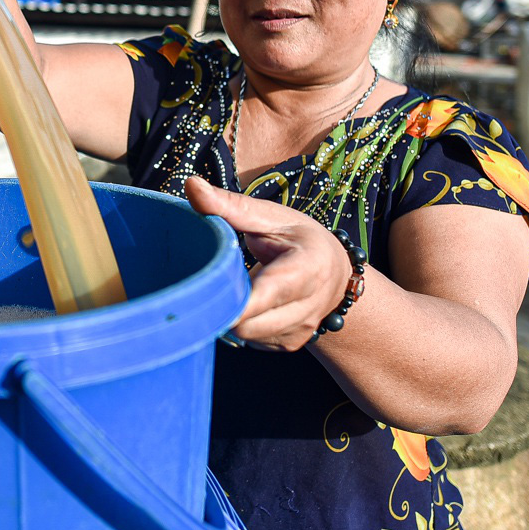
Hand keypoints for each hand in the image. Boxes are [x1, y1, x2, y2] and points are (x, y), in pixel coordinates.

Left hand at [185, 177, 350, 351]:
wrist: (336, 275)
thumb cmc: (297, 238)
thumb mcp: (269, 215)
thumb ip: (230, 205)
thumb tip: (192, 185)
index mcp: (308, 267)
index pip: (268, 292)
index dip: (236, 300)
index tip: (205, 292)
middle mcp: (309, 305)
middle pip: (249, 323)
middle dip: (224, 305)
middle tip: (212, 279)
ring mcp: (301, 330)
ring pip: (247, 336)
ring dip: (232, 315)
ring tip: (235, 287)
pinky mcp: (289, 344)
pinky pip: (252, 342)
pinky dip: (243, 324)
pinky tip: (246, 303)